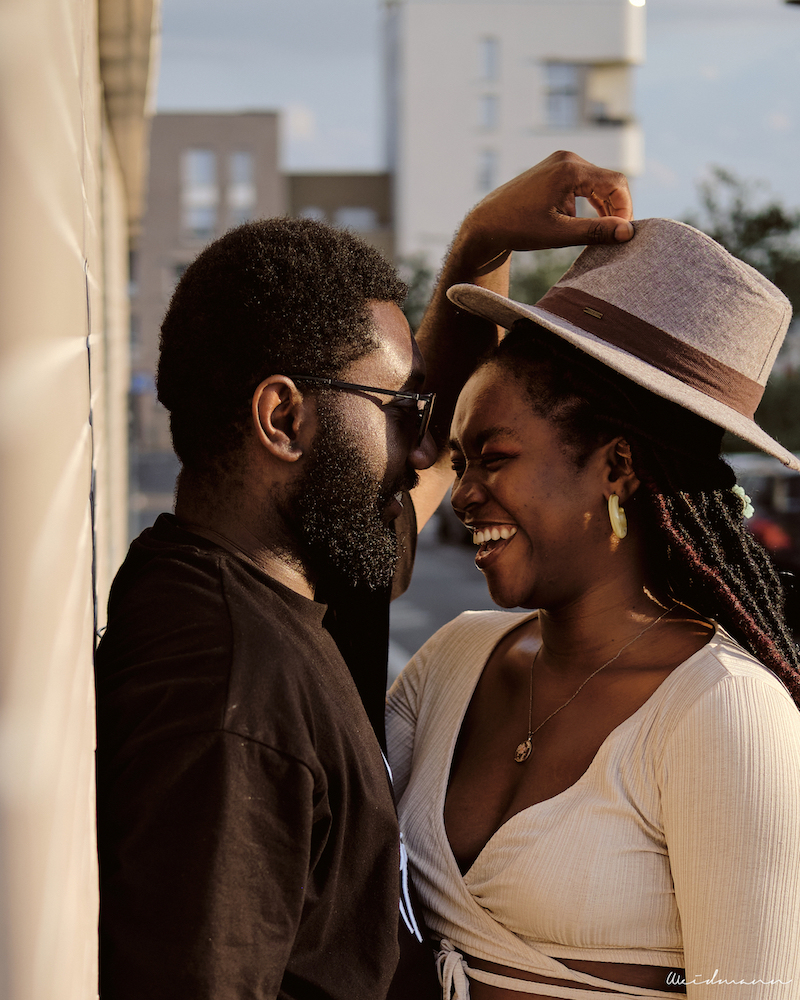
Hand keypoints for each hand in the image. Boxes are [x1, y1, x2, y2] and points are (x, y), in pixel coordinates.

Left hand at [460, 150, 633, 271]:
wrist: (486, 223)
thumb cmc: (518, 228)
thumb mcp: (559, 234)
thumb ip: (595, 231)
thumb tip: (628, 232)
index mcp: (570, 169)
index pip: (616, 182)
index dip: (625, 208)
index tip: (621, 233)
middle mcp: (567, 159)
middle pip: (608, 181)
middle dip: (614, 208)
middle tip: (613, 236)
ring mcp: (560, 163)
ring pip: (597, 183)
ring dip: (602, 207)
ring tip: (599, 232)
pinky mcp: (554, 171)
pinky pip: (583, 184)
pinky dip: (588, 203)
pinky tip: (582, 223)